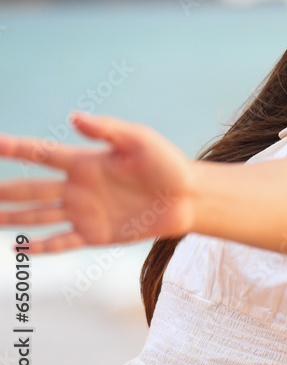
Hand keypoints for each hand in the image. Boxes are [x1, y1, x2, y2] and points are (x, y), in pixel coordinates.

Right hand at [0, 112, 194, 252]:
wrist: (189, 198)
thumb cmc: (168, 164)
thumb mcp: (139, 140)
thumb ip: (106, 129)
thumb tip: (74, 117)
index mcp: (85, 162)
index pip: (41, 154)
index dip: (15, 149)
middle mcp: (79, 187)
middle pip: (31, 189)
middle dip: (4, 190)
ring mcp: (85, 212)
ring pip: (38, 216)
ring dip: (12, 217)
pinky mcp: (97, 234)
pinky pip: (62, 242)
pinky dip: (39, 246)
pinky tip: (18, 247)